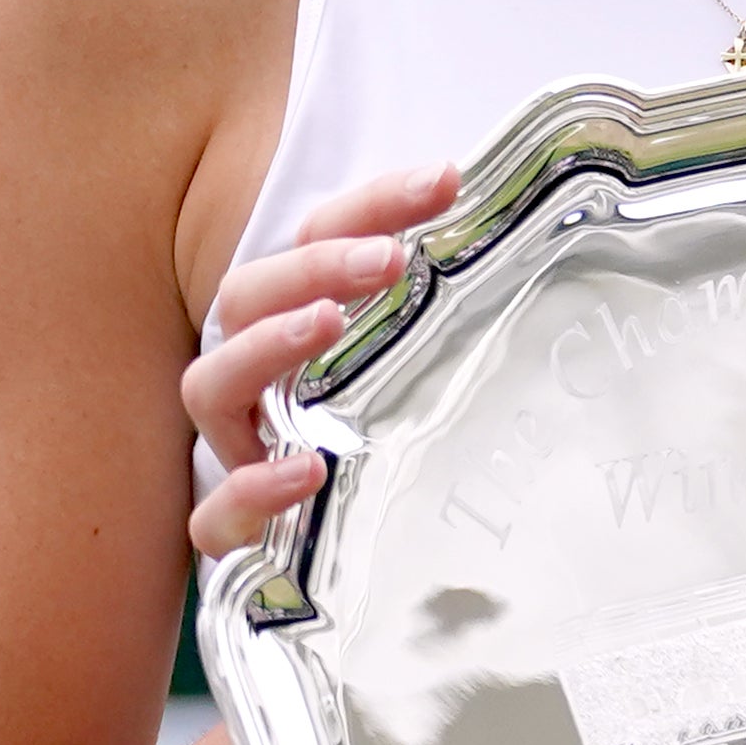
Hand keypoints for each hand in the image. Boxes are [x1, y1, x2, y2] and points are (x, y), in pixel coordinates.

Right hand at [183, 165, 458, 567]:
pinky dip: (250, 490)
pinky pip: (213, 515)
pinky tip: (307, 471)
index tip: (445, 182)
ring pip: (209, 387)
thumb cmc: (386, 443)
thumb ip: (452, 316)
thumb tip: (536, 248)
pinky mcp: (233, 530)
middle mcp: (251, 376)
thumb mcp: (425, 368)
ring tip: (327, 324)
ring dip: (264, 346)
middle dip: (311, 267)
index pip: (311, 237)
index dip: (372, 204)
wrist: (337, 562)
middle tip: (385, 260)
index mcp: (290, 317)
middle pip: (244, 298)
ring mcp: (234, 450)